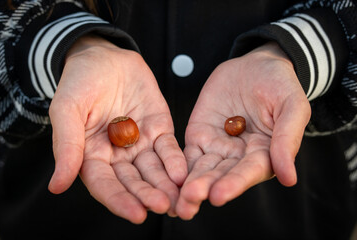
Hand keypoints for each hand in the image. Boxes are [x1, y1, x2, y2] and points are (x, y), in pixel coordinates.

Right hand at [48, 35, 186, 223]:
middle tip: (163, 206)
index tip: (137, 214)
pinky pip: (168, 148)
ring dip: (166, 184)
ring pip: (154, 169)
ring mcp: (140, 143)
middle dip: (148, 195)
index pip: (105, 184)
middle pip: (133, 181)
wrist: (105, 56)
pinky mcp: (159, 129)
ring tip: (179, 198)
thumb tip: (57, 185)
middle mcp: (117, 155)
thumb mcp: (68, 109)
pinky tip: (183, 172)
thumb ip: (67, 146)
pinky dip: (175, 160)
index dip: (120, 200)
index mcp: (92, 155)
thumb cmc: (80, 81)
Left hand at [176, 42, 310, 219]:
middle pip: (220, 176)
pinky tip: (165, 178)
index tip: (218, 195)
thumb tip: (289, 179)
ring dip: (188, 184)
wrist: (255, 66)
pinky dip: (175, 166)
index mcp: (263, 154)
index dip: (233, 184)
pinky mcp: (199, 135)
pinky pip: (186, 153)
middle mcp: (238, 156)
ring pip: (200, 169)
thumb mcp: (292, 106)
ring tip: (176, 198)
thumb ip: (287, 140)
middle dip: (204, 189)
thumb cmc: (280, 85)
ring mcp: (217, 146)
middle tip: (188, 202)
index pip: (247, 172)